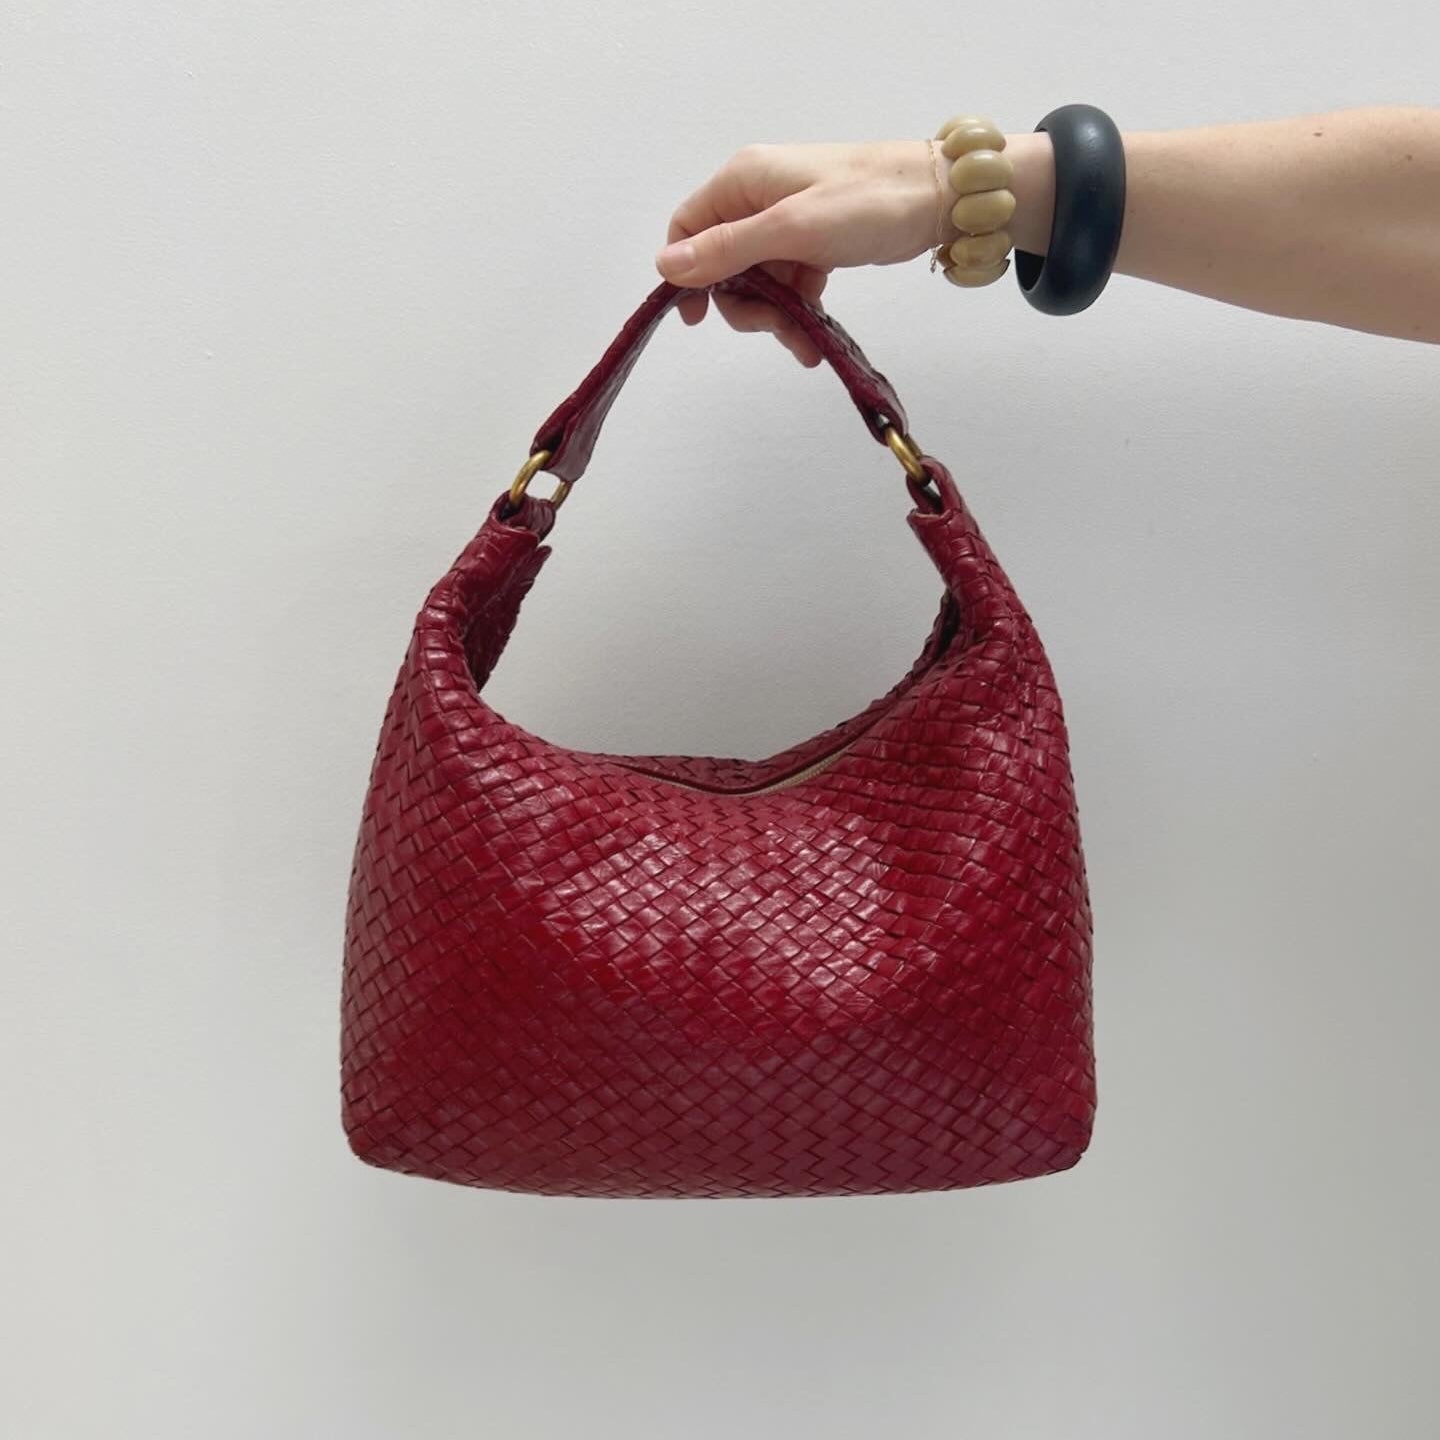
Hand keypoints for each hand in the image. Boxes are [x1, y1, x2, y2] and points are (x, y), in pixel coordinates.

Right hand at [654, 141, 945, 365]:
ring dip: (773, 317)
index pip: (688, 228)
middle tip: (774, 326)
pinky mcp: (813, 243)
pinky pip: (788, 285)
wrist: (939, 200)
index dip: (685, 275)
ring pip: (757, 281)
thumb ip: (728, 249)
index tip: (697, 318)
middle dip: (743, 304)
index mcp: (743, 181)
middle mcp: (758, 198)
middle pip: (722, 264)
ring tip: (805, 343)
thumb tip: (666, 265)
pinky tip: (814, 339)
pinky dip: (797, 313)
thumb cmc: (867, 202)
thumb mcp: (791, 228)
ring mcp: (787, 222)